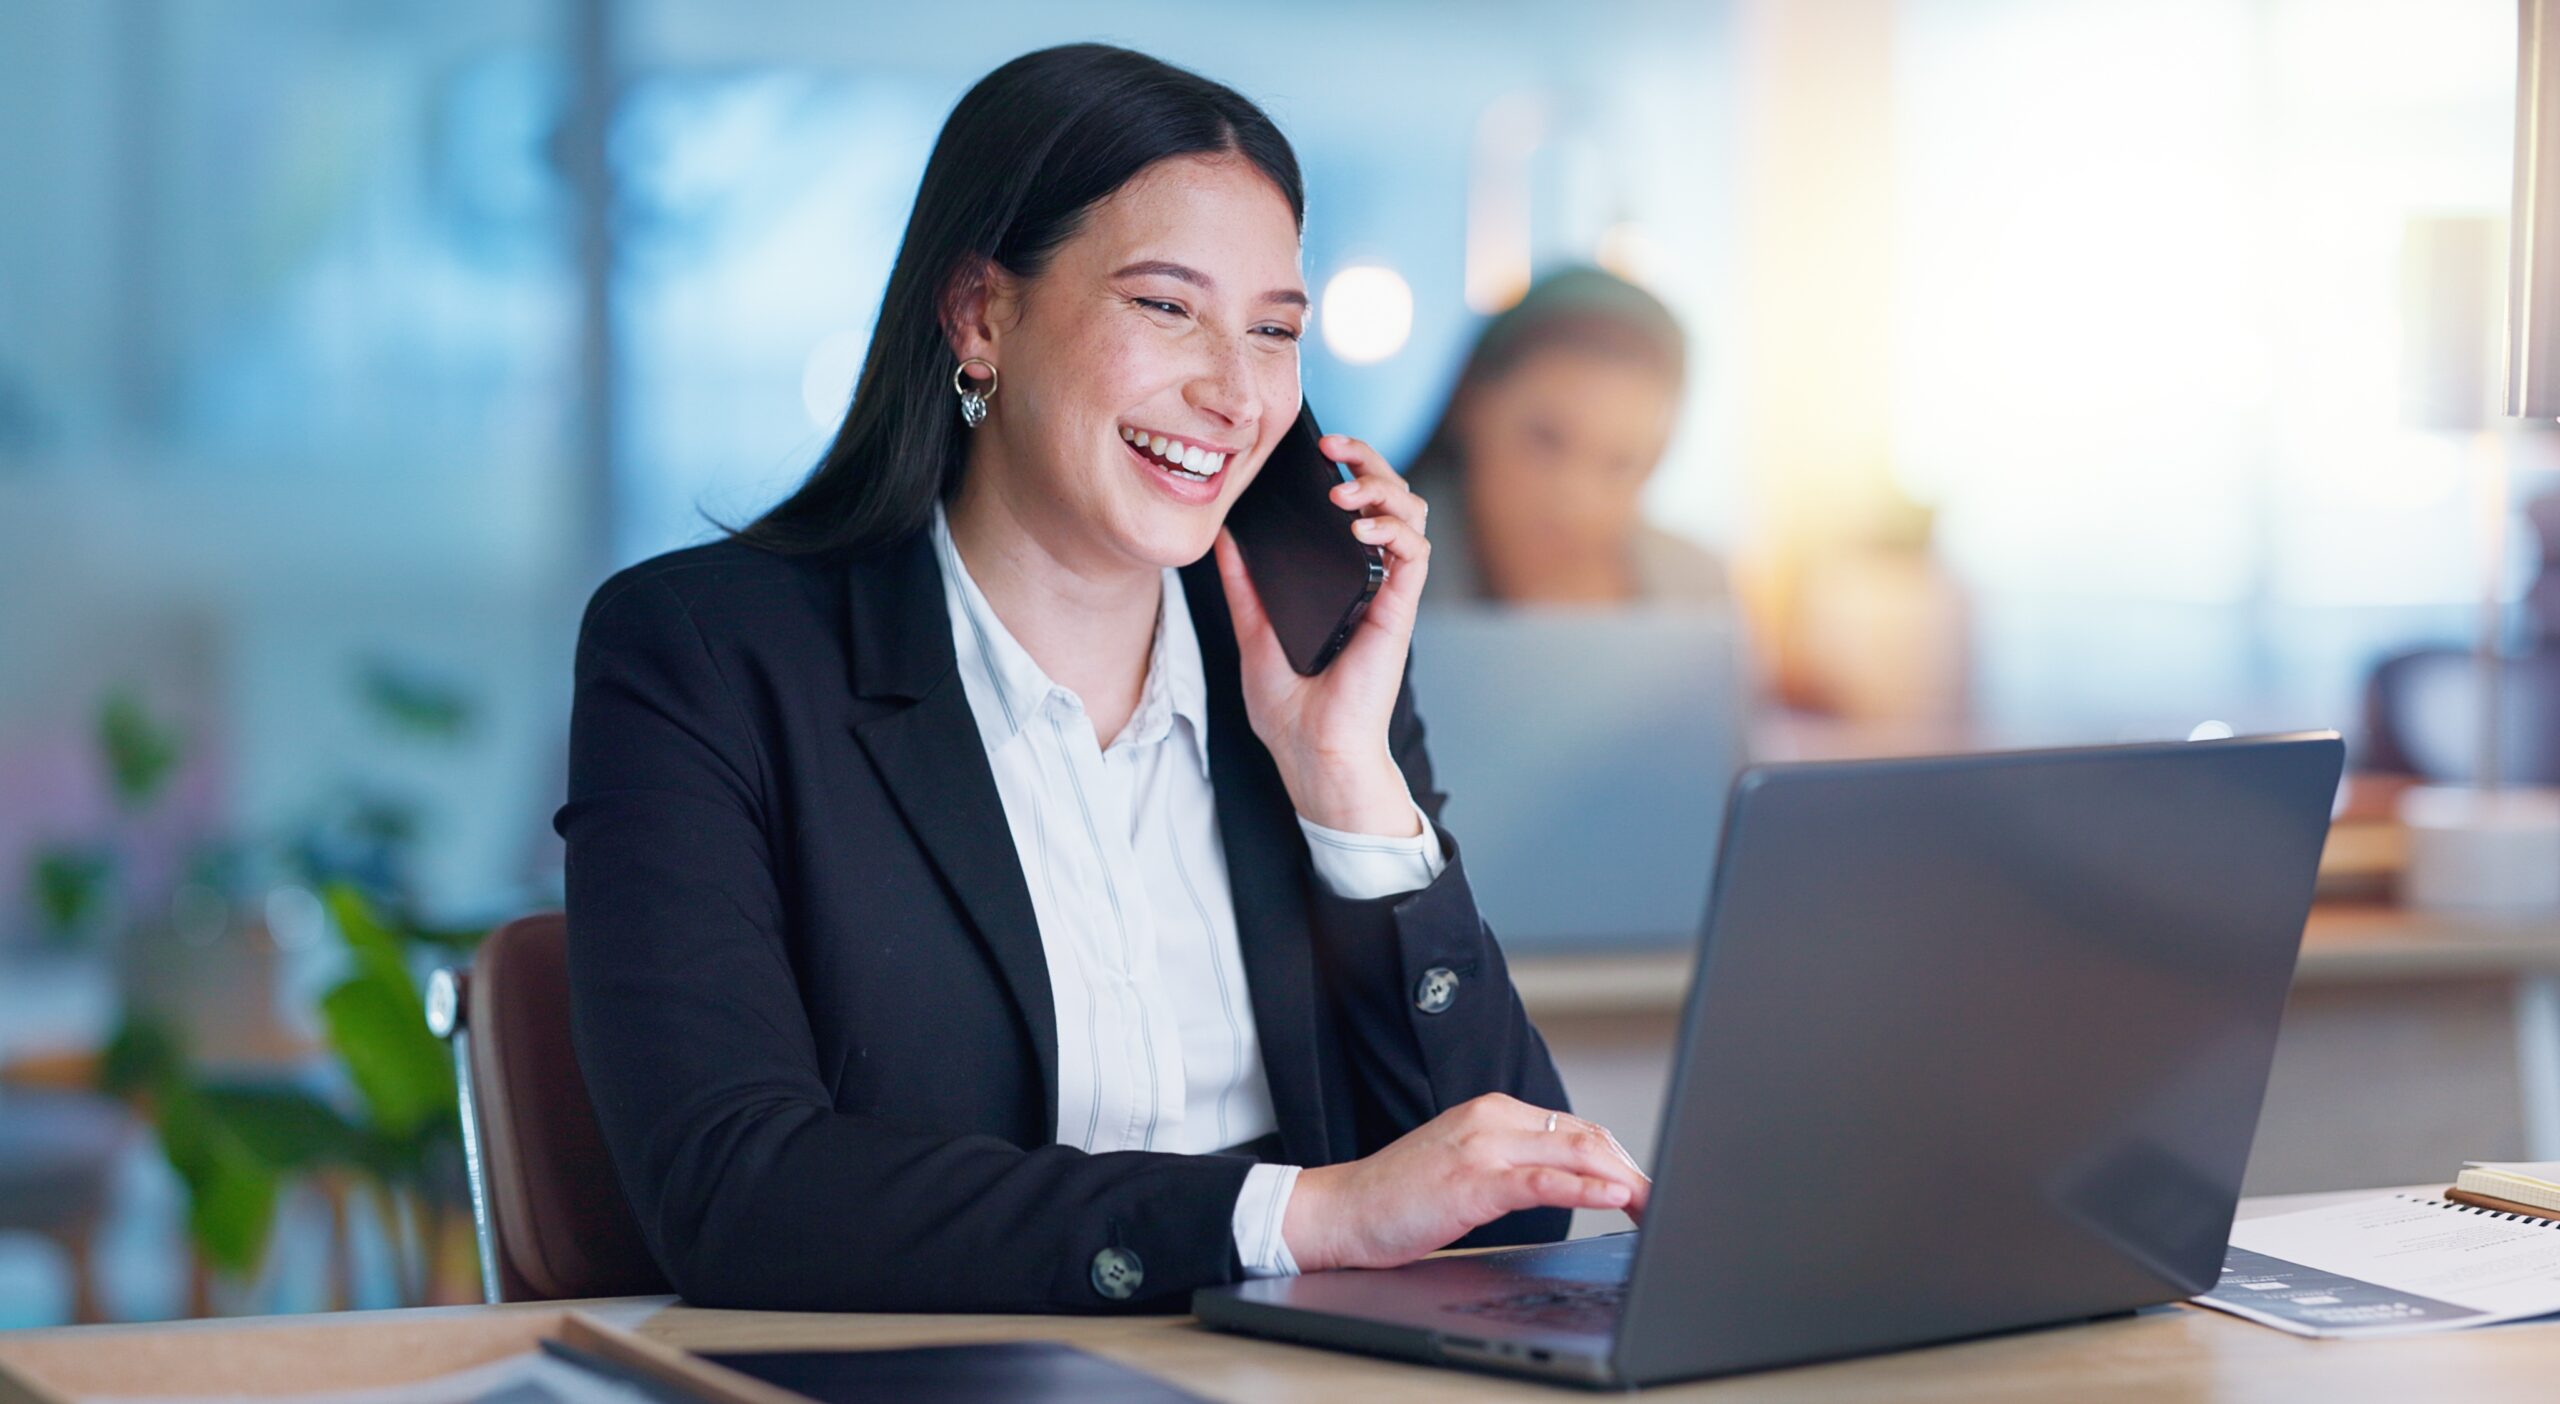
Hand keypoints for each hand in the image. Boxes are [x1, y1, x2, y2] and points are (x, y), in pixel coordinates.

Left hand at [1212, 434, 1432, 835]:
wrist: (1310, 754)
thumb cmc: (1290, 708)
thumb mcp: (1253, 633)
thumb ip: (1244, 586)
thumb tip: (1222, 537)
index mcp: (1341, 579)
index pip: (1359, 505)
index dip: (1346, 467)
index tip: (1314, 449)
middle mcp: (1370, 580)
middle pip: (1391, 496)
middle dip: (1368, 459)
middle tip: (1332, 445)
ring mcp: (1388, 594)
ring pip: (1412, 515)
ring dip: (1383, 487)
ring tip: (1344, 490)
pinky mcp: (1398, 613)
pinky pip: (1414, 555)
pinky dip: (1394, 531)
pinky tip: (1362, 528)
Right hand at [1280, 1093, 1651, 1273]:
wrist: (1340, 1212)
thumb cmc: (1397, 1198)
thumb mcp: (1463, 1168)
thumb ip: (1512, 1166)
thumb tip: (1569, 1182)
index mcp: (1491, 1112)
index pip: (1576, 1129)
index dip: (1619, 1159)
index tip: (1645, 1189)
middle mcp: (1492, 1118)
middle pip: (1586, 1136)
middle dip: (1633, 1170)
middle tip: (1663, 1200)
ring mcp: (1483, 1146)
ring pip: (1575, 1150)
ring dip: (1625, 1179)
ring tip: (1654, 1203)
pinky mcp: (1474, 1179)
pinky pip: (1544, 1179)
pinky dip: (1587, 1187)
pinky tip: (1616, 1197)